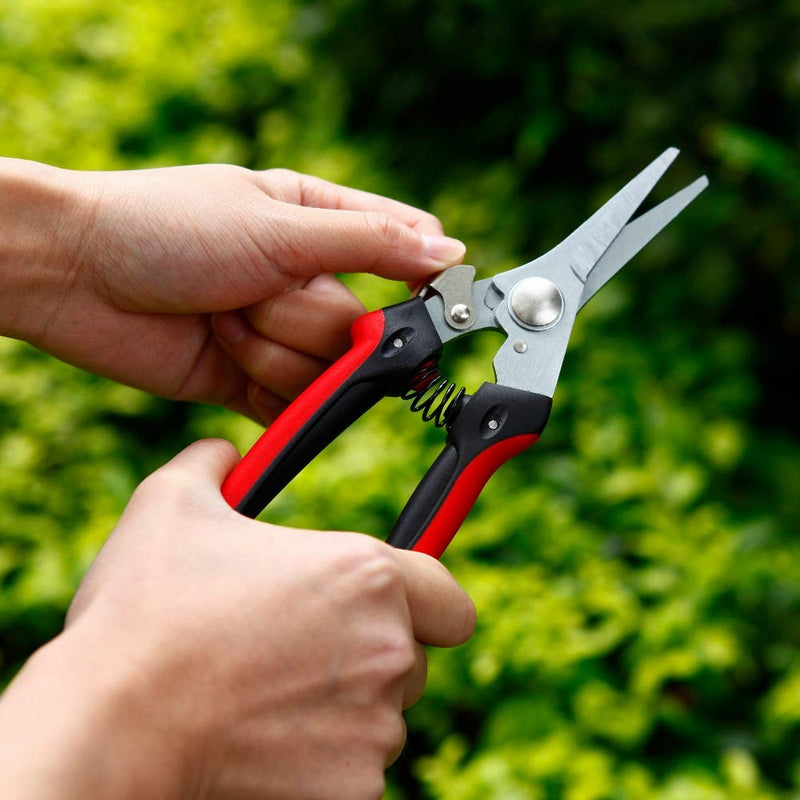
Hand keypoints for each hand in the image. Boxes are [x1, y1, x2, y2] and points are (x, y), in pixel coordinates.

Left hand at [0, 158, 464, 420]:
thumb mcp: (278, 225)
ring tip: (221, 320)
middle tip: (254, 293)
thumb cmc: (166, 228)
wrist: (76, 278)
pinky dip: (264, 390)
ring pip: (325, 371)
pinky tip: (225, 359)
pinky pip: (292, 405)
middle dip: (304, 318)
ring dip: (270, 350)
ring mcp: (279, 333)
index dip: (420, 278)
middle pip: (360, 326)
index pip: (400, 246)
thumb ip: (369, 245)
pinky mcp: (252, 380)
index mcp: (318, 222)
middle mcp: (304, 280)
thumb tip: (448, 255)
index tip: (434, 301)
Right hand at [0, 440, 475, 799]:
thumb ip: (213, 464)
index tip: (402, 610)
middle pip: (412, 658)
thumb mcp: (173, 503)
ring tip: (268, 692)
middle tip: (302, 649)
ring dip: (345, 707)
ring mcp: (373, 726)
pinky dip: (324, 761)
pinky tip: (264, 738)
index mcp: (366, 575)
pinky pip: (356, 772)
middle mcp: (386, 648)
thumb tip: (222, 450)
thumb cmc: (147, 611)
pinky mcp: (352, 790)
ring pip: (383, 717)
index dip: (428, 603)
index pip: (450, 599)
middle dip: (371, 655)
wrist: (111, 721)